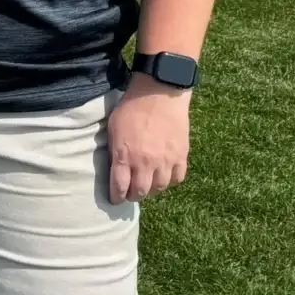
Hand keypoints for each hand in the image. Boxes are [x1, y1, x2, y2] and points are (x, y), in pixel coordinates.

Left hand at [107, 75, 190, 202]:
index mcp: (124, 156)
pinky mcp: (181, 156)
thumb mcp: (113, 129)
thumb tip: (115, 168)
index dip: (117, 197)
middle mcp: (145, 163)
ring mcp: (165, 161)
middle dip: (134, 195)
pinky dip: (170, 181)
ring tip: (147, 185)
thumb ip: (114, 151)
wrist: (159, 94)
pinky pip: (177, 178)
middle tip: (131, 193)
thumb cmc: (131, 108)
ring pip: (160, 188)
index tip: (115, 199)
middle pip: (141, 192)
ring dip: (152, 189)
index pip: (120, 187)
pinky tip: (164, 176)